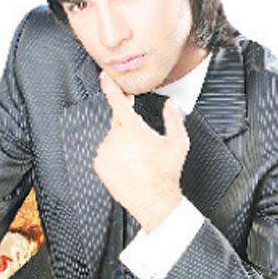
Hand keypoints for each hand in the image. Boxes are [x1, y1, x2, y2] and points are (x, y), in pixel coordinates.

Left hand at [93, 71, 189, 231]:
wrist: (154, 201)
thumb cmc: (166, 174)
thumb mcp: (178, 143)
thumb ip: (173, 118)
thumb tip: (171, 104)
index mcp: (133, 129)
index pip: (118, 101)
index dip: (110, 86)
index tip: (104, 76)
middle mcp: (116, 138)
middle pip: (118, 121)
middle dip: (129, 126)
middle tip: (142, 144)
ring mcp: (105, 152)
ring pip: (112, 139)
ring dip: (122, 143)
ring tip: (137, 160)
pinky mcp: (99, 164)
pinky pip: (105, 153)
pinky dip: (113, 156)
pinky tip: (128, 166)